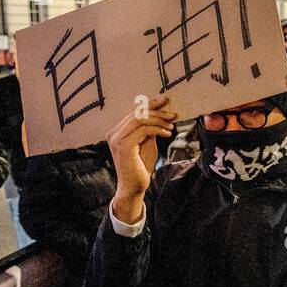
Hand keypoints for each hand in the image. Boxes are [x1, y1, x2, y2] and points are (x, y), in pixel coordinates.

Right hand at [108, 95, 175, 222]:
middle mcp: (113, 133)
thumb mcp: (147, 143)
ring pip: (140, 119)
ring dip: (159, 120)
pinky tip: (167, 134)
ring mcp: (116, 140)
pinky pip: (143, 130)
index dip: (150, 104)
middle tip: (173, 114)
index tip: (165, 100)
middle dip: (157, 111)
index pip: (134, 112)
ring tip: (171, 125)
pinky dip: (157, 129)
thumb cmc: (141, 166)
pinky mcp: (123, 146)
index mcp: (117, 131)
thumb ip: (149, 129)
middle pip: (137, 113)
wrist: (134, 187)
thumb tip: (159, 113)